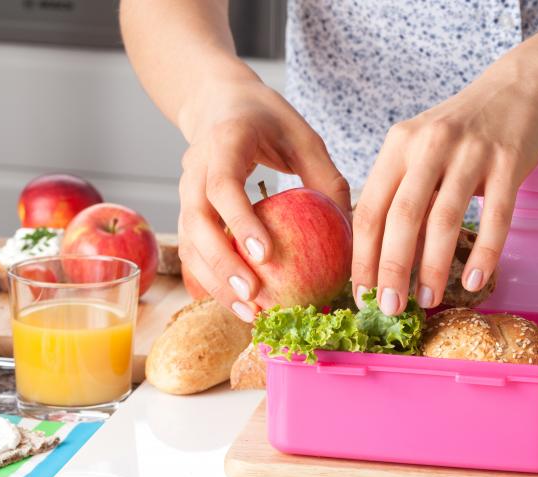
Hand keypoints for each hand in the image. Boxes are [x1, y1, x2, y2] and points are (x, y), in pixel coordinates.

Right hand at [177, 76, 350, 321]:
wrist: (218, 102)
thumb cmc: (268, 119)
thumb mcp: (304, 137)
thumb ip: (326, 178)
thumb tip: (351, 231)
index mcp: (224, 142)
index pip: (223, 186)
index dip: (240, 222)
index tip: (264, 256)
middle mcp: (195, 168)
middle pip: (198, 222)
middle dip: (223, 265)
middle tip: (255, 297)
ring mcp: (185, 191)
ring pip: (189, 243)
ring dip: (215, 281)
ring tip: (249, 312)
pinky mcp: (188, 210)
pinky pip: (192, 250)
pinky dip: (211, 279)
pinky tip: (238, 304)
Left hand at [352, 52, 537, 314]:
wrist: (517, 90)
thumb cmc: (460, 131)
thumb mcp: (420, 149)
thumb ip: (401, 193)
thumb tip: (380, 259)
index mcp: (398, 145)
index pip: (370, 208)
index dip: (362, 256)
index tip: (361, 294)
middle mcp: (429, 146)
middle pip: (402, 217)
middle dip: (392, 269)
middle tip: (390, 309)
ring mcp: (470, 153)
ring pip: (445, 219)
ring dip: (433, 267)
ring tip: (427, 301)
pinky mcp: (508, 162)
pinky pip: (496, 217)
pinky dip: (484, 254)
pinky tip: (473, 281)